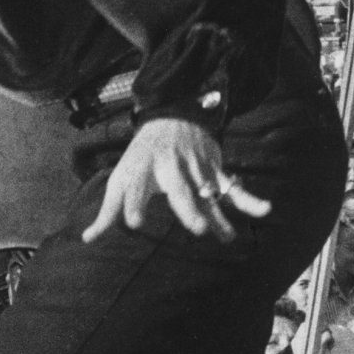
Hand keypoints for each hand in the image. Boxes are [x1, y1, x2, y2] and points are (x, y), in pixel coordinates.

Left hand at [83, 118, 270, 242]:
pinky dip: (249, 198)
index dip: (132, 203)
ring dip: (219, 214)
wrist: (173, 114)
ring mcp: (194, 168)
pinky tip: (265, 210)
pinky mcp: (213, 169)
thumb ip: (108, 211)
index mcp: (142, 170)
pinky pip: (233, 186)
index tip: (131, 222)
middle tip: (197, 229)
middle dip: (188, 209)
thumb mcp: (120, 178)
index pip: (135, 188)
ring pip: (208, 193)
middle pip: (179, 190)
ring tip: (226, 236)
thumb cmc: (141, 157)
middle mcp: (169, 168)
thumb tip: (88, 239)